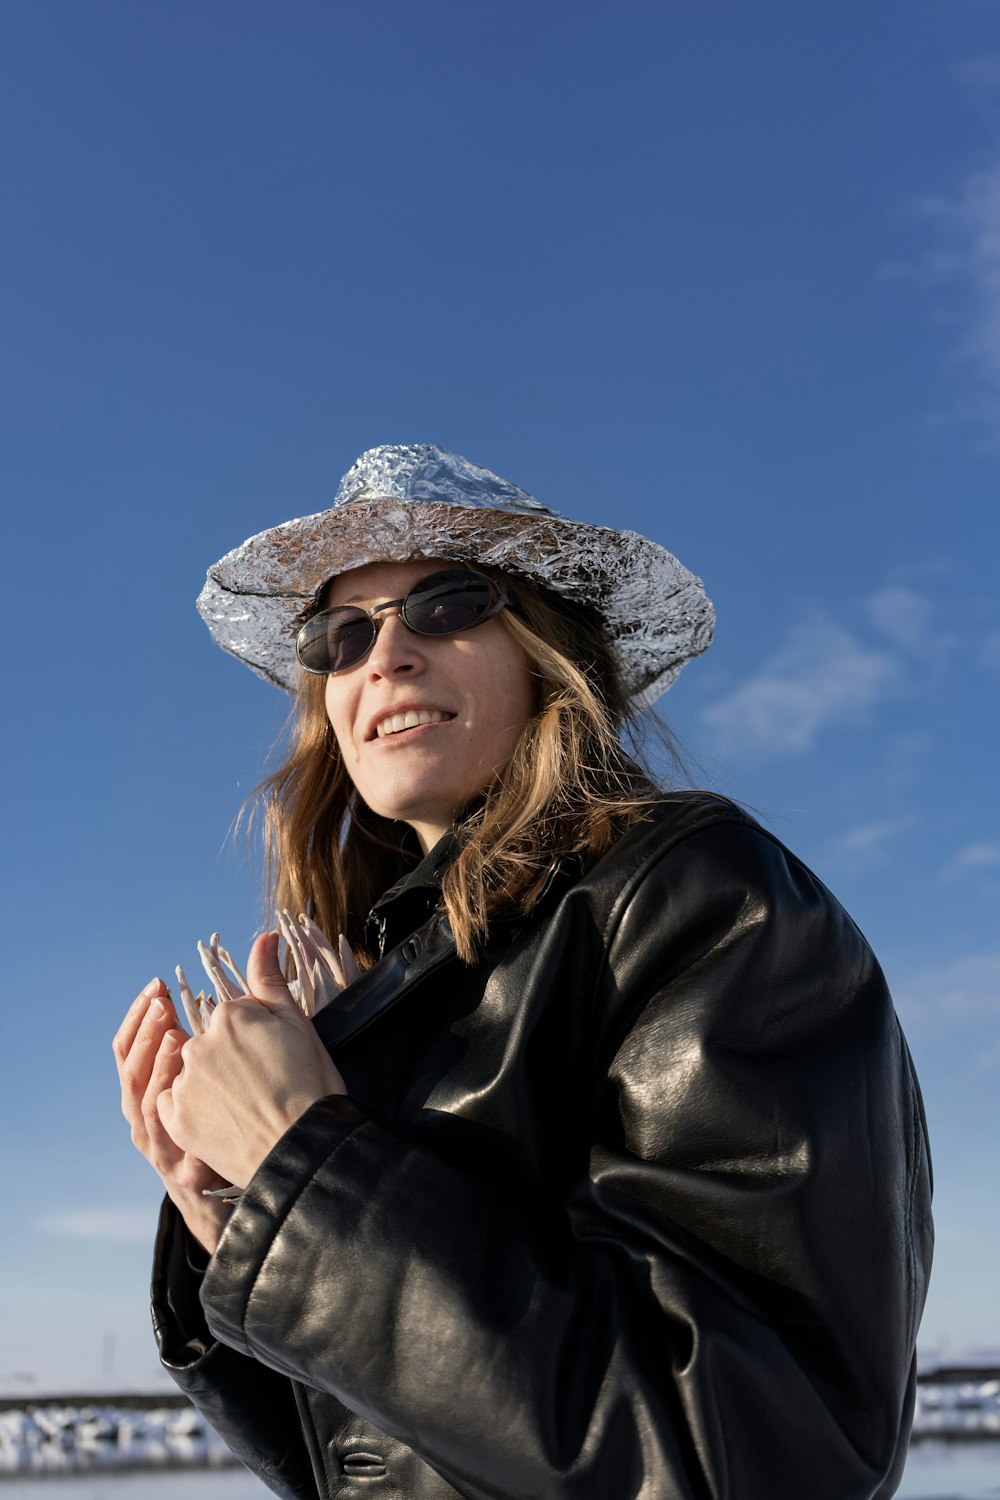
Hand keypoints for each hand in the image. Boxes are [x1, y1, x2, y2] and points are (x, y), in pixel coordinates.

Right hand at [113, 979, 231, 1252]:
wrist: (238, 1188)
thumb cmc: (226, 1123)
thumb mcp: (211, 1079)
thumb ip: (205, 1041)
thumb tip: (210, 992)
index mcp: (148, 1090)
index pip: (131, 1046)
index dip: (140, 1015)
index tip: (156, 985)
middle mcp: (144, 1117)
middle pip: (132, 1070)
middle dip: (146, 1033)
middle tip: (161, 1003)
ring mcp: (159, 1146)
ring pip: (147, 1104)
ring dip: (158, 1068)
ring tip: (177, 1037)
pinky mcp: (183, 1171)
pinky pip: (174, 1142)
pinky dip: (178, 1118)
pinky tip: (191, 1096)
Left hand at [156, 932, 346, 1189]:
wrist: (304, 1150)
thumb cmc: (311, 1086)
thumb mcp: (299, 1025)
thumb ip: (271, 979)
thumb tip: (263, 936)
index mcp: (229, 1015)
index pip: (237, 1018)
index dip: (260, 1040)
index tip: (277, 1061)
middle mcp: (198, 1044)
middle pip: (212, 1045)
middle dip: (233, 1061)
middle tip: (265, 1087)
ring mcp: (184, 1083)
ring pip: (194, 1074)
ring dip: (213, 1086)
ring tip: (247, 1108)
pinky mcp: (175, 1119)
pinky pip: (174, 1105)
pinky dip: (193, 1111)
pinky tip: (223, 1120)